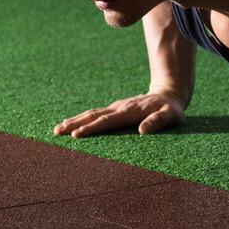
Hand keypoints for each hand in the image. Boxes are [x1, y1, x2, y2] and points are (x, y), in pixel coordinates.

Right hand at [53, 93, 185, 137]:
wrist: (169, 94)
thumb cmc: (171, 109)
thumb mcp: (171, 115)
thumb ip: (158, 121)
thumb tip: (143, 131)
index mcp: (130, 111)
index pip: (108, 120)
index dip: (92, 128)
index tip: (76, 134)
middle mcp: (119, 108)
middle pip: (93, 115)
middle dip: (75, 123)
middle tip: (57, 132)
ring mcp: (116, 107)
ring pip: (92, 113)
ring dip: (74, 121)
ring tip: (57, 129)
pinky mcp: (115, 109)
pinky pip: (96, 114)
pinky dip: (82, 119)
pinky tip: (72, 125)